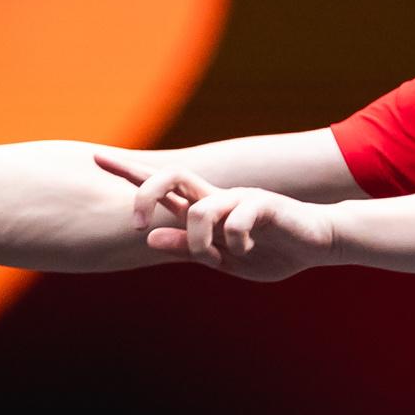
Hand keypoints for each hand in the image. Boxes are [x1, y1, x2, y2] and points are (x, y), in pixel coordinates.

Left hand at [93, 153, 335, 281]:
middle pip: (171, 176)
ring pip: (198, 210)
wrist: (318, 243)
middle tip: (133, 224)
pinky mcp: (263, 204)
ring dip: (198, 240)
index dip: (129, 170)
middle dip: (143, 193)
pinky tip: (248, 248)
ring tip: (217, 256)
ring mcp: (238, 197)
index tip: (96, 156)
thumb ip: (187, 247)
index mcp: (203, 209)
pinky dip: (235, 241)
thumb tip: (147, 237)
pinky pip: (235, 221)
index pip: (160, 185)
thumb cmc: (270, 250)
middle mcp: (216, 196)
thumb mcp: (222, 258)